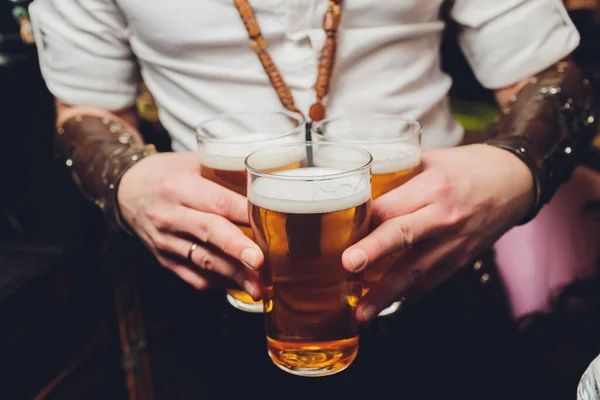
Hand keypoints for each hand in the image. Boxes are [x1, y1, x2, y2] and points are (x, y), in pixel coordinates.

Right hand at [118, 151, 263, 296]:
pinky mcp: (164, 259)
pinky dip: (218, 283)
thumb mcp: (192, 161)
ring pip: (203, 260)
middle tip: (259, 261)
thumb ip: (226, 169)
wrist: (126, 190)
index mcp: (178, 186)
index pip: (217, 201)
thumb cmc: (167, 173)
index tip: (269, 221)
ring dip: (232, 275)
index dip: (244, 212)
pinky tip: (238, 285)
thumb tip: (268, 178)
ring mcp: (165, 241)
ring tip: (258, 287)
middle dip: (236, 248)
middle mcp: (170, 215)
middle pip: (209, 232)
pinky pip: (193, 276)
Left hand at [342, 144, 533, 322]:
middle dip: (374, 252)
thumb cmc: (468, 167)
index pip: (392, 205)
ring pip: (416, 272)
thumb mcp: (431, 158)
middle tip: (348, 266)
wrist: (516, 184)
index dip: (363, 218)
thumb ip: (394, 169)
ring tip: (361, 312)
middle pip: (403, 236)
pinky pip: (429, 282)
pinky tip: (384, 301)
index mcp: (433, 187)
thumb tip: (355, 181)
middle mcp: (443, 217)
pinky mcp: (460, 262)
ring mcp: (454, 244)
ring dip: (387, 294)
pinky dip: (406, 293)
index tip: (336, 228)